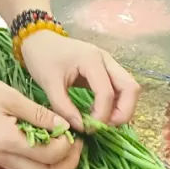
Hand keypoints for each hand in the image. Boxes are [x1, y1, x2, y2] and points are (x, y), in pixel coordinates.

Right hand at [0, 68, 82, 168]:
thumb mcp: (13, 97)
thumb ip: (40, 115)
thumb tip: (66, 125)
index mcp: (7, 141)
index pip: (47, 155)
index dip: (66, 146)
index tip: (74, 131)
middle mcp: (4, 158)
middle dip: (67, 165)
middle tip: (78, 146)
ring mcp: (0, 161)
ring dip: (57, 168)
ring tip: (68, 147)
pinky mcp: (0, 158)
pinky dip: (44, 165)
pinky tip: (51, 147)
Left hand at [21, 31, 140, 130]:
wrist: (38, 40)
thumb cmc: (42, 58)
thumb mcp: (48, 83)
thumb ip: (64, 107)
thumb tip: (82, 127)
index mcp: (91, 60)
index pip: (107, 92)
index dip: (101, 115)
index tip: (87, 128)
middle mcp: (106, 60)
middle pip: (130, 88)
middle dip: (123, 112)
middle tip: (105, 127)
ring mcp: (108, 64)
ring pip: (129, 88)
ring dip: (122, 108)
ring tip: (102, 122)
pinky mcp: (105, 70)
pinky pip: (120, 88)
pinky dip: (116, 103)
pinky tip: (99, 113)